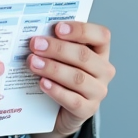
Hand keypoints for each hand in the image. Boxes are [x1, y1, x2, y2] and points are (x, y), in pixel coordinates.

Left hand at [27, 22, 114, 137]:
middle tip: (36, 45)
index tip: (58, 28)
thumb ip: (57, 42)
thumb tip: (38, 34)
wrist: (60, 107)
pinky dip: (56, 90)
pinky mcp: (88, 110)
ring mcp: (98, 91)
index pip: (101, 35)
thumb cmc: (62, 73)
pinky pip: (73, 100)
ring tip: (34, 63)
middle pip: (84, 56)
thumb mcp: (62, 55)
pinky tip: (43, 83)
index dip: (80, 30)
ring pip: (78, 78)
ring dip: (53, 69)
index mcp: (101, 51)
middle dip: (57, 49)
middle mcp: (104, 70)